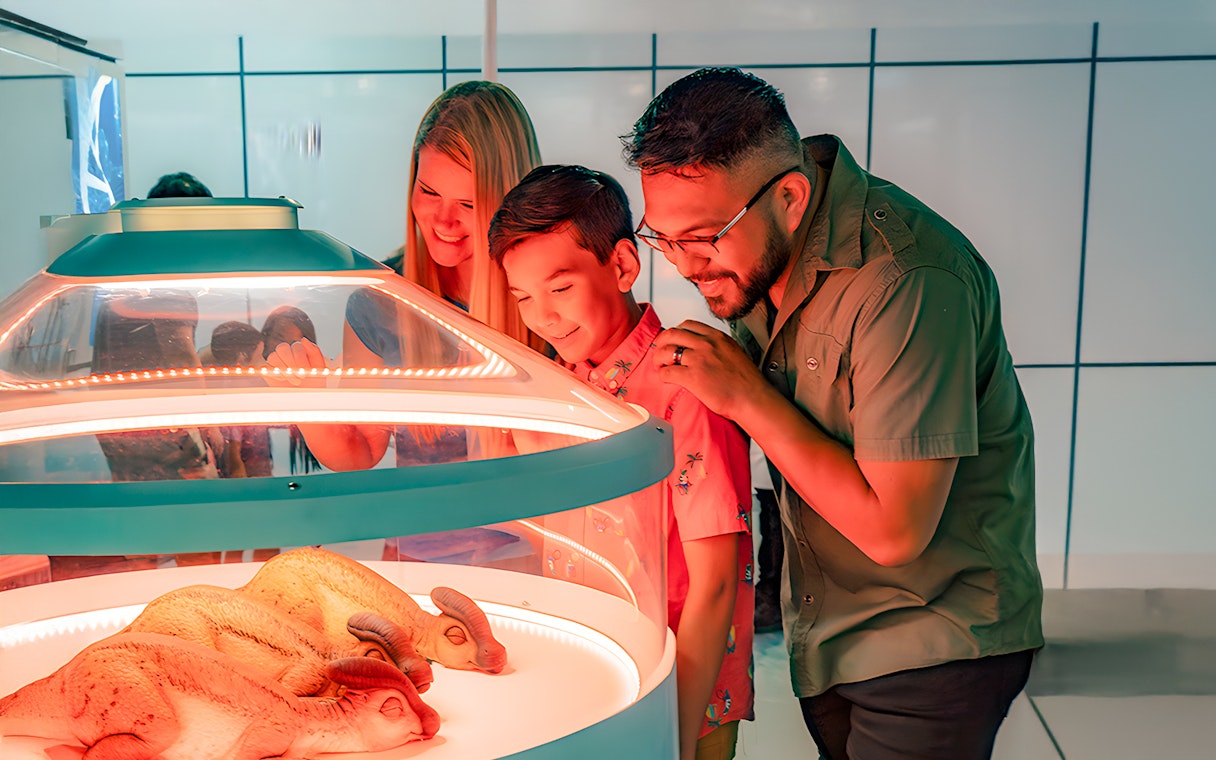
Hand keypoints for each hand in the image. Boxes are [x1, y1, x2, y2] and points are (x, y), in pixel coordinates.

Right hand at [264, 337, 327, 387]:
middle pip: (282, 347)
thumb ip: (314, 351)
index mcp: (301, 350)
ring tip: (294, 381)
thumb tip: (304, 340)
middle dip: (291, 362)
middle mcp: (288, 353)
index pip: (296, 346)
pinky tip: (284, 380)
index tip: (306, 372)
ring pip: (273, 356)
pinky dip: (276, 374)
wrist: (307, 396)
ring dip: (284, 369)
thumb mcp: (320, 367)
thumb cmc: (314, 382)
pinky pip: (266, 367)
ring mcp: (277, 361)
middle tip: (300, 377)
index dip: (300, 358)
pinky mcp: (269, 371)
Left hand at [652, 320, 769, 419]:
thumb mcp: (734, 351)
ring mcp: (698, 360)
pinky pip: (667, 372)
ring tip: (660, 366)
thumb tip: (704, 348)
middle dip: (661, 343)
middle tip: (659, 352)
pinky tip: (666, 379)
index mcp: (716, 337)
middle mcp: (706, 344)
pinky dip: (662, 375)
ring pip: (666, 352)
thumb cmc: (747, 382)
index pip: (687, 325)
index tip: (672, 341)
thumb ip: (718, 346)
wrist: (752, 398)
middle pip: (672, 334)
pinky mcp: (692, 378)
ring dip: (658, 359)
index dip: (676, 333)